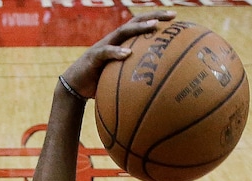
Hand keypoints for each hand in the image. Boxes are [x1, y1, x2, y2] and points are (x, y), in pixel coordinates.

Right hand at [59, 10, 176, 99]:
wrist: (75, 86)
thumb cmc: (100, 84)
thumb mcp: (120, 80)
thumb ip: (135, 80)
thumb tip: (156, 92)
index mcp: (122, 43)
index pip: (141, 27)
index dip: (157, 20)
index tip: (175, 18)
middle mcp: (114, 40)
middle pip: (135, 22)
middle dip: (153, 16)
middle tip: (171, 15)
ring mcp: (104, 46)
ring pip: (123, 32)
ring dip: (138, 28)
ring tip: (153, 27)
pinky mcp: (94, 57)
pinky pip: (106, 53)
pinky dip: (117, 52)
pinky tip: (128, 54)